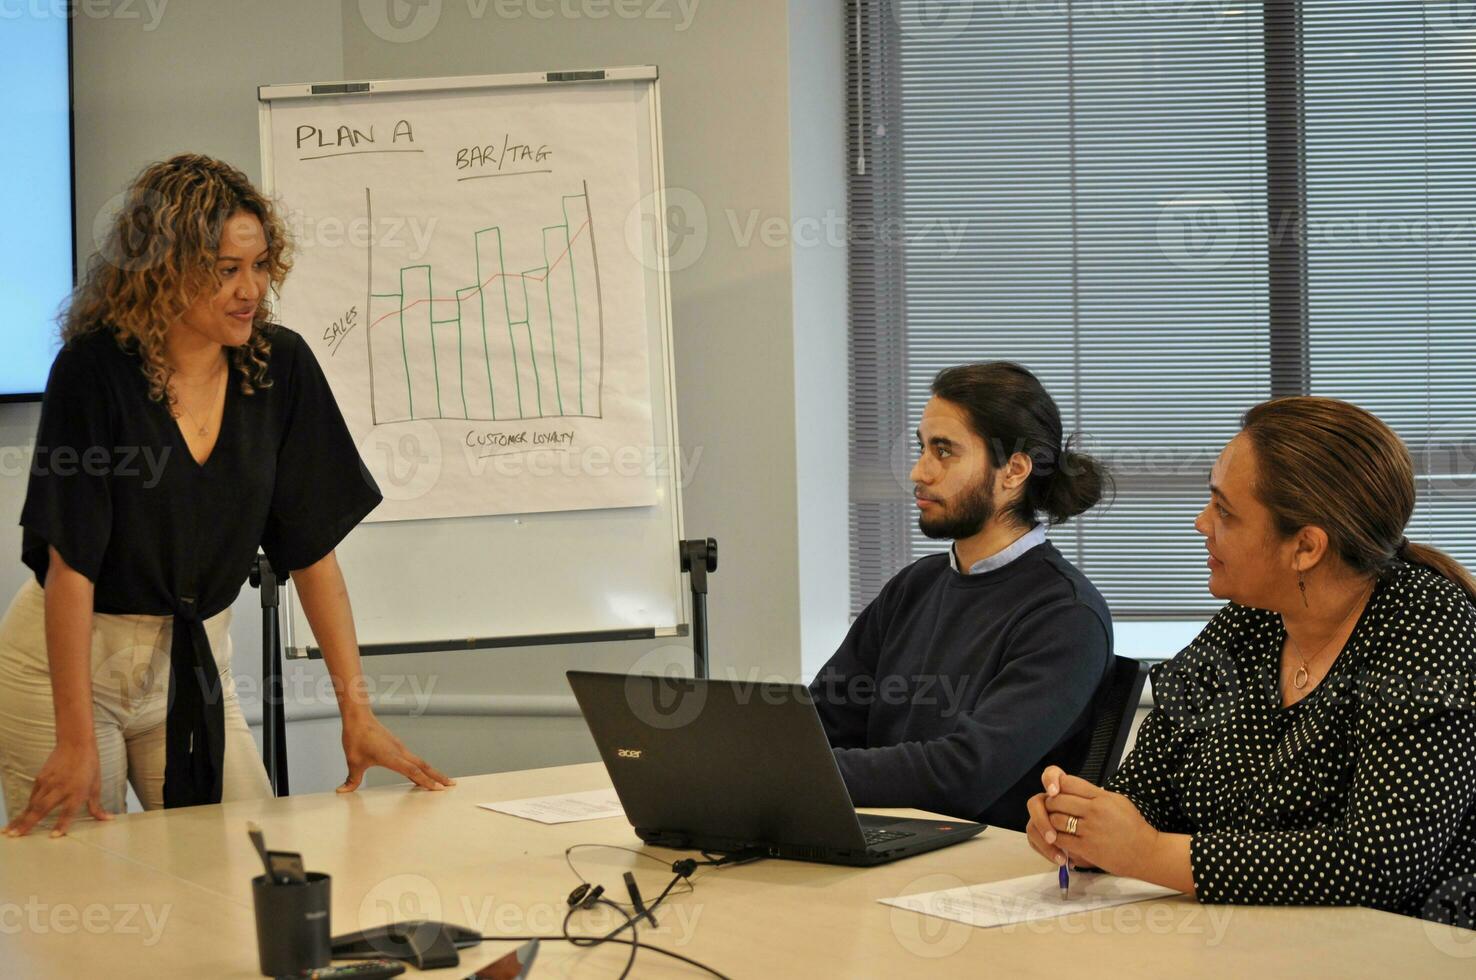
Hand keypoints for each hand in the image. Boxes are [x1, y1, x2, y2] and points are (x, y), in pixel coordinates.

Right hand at [4, 741, 112, 837]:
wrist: (76, 743)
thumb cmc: (89, 765)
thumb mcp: (96, 785)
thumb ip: (97, 805)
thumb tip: (107, 819)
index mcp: (78, 791)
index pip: (69, 811)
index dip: (62, 824)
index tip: (53, 836)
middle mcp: (61, 788)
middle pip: (42, 808)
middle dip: (27, 823)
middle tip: (15, 836)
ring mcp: (49, 783)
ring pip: (32, 804)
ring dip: (21, 818)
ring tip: (10, 831)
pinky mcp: (40, 778)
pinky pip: (32, 796)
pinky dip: (26, 807)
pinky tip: (20, 817)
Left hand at [338, 713, 454, 793]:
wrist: (358, 717)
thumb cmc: (356, 737)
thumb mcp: (352, 761)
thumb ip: (351, 779)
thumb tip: (342, 791)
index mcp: (391, 756)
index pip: (412, 771)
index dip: (425, 781)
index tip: (438, 789)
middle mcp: (399, 751)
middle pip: (423, 766)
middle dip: (438, 776)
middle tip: (451, 785)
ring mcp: (400, 748)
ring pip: (420, 762)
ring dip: (432, 771)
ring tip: (442, 781)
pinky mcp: (397, 746)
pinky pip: (413, 759)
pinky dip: (421, 767)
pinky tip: (421, 773)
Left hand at [1026, 765, 1155, 877]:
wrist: (1146, 853)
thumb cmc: (1132, 826)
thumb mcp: (1117, 801)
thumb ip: (1095, 793)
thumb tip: (1070, 786)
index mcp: (1102, 796)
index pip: (1068, 782)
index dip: (1057, 786)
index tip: (1056, 792)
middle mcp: (1095, 810)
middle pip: (1057, 800)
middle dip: (1051, 804)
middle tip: (1052, 809)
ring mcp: (1090, 829)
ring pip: (1055, 819)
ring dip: (1051, 822)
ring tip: (1056, 824)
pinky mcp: (1087, 848)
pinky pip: (1060, 839)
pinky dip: (1056, 839)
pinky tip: (1060, 839)